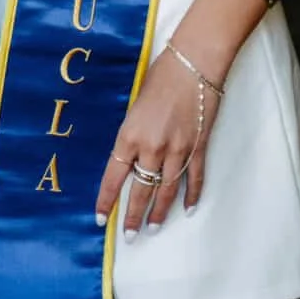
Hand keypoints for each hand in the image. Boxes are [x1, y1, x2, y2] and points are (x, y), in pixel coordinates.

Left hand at [94, 46, 217, 237]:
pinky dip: (192, 195)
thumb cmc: (161, 75)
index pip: (114, 177)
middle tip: (130, 236)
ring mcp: (178, 150)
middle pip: (141, 191)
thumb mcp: (135, 103)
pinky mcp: (198, 147)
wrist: (194, 62)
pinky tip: (188, 209)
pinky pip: (194, 178)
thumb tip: (130, 153)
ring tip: (153, 229)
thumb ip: (133, 132)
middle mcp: (152, 148)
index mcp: (130, 135)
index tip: (101, 219)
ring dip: (160, 212)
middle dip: (134, 216)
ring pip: (167, 191)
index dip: (107, 200)